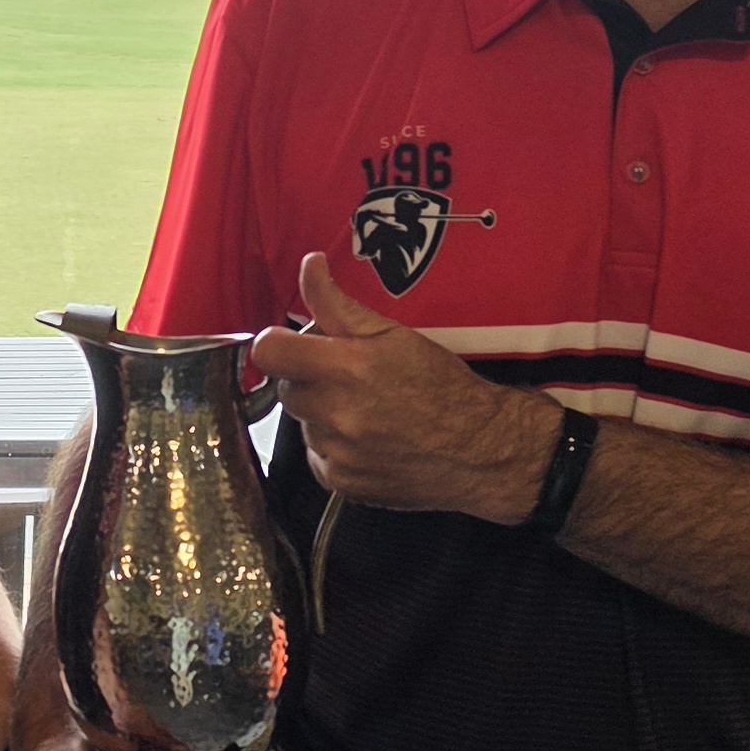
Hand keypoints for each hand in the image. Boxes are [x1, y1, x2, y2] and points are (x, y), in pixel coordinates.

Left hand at [249, 252, 560, 522]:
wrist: (481, 449)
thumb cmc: (443, 387)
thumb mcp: (394, 334)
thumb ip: (339, 304)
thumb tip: (310, 266)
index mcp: (347, 368)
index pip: (268, 353)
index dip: (277, 344)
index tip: (292, 345)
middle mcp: (337, 414)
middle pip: (287, 389)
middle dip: (310, 378)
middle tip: (347, 376)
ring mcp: (339, 454)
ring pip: (303, 425)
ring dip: (323, 414)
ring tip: (366, 409)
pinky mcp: (343, 484)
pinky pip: (318, 458)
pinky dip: (334, 448)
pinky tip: (368, 438)